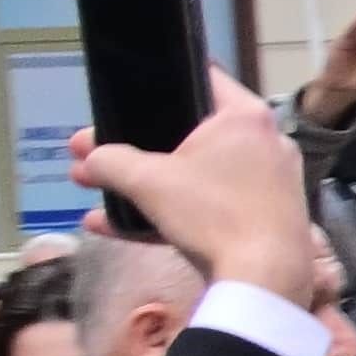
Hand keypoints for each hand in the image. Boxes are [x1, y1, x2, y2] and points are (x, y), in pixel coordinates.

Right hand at [73, 91, 332, 309]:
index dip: (160, 79)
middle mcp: (264, 141)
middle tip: (90, 152)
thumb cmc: (213, 213)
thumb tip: (88, 159)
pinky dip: (165, 212)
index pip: (202, 77)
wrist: (266, 278)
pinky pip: (207, 205)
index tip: (128, 89)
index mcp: (246, 116)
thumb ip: (111, 163)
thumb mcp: (149, 182)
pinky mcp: (261, 216)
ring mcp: (267, 180)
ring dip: (140, 182)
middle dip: (131, 146)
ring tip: (90, 186)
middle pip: (188, 132)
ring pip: (192, 173)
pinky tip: (110, 226)